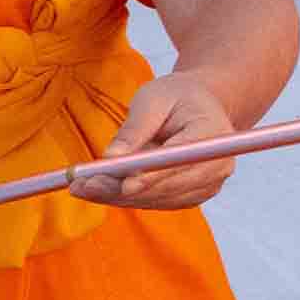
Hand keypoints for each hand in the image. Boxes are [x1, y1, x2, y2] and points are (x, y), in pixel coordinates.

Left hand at [83, 67, 252, 208]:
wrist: (198, 106)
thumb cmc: (176, 97)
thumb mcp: (154, 98)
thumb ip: (135, 127)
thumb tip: (112, 156)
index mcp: (214, 132)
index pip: (183, 159)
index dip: (155, 174)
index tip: (125, 184)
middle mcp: (218, 165)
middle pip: (169, 186)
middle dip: (123, 189)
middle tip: (83, 185)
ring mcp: (207, 185)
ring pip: (158, 199)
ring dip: (117, 196)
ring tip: (81, 186)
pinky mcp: (191, 196)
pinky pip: (156, 202)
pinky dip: (125, 198)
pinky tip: (98, 190)